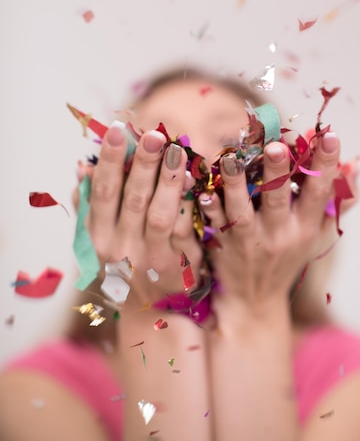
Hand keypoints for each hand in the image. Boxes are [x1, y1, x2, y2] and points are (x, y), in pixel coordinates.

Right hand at [77, 125, 202, 306]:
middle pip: (132, 199)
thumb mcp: (99, 238)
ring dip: (168, 180)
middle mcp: (121, 248)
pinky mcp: (178, 263)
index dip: (111, 161)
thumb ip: (89, 205)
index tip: (118, 131)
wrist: (149, 309)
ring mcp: (151, 257)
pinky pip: (184, 228)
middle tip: (153, 134)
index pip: (103, 193)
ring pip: (159, 213)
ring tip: (176, 149)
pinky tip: (196, 179)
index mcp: (98, 237)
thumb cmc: (123, 263)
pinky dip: (188, 203)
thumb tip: (82, 167)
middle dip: (143, 164)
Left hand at [198, 132, 344, 312]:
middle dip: (277, 170)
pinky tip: (204, 191)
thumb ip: (334, 199)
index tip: (330, 136)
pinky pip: (215, 225)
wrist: (255, 301)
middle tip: (275, 145)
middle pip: (279, 198)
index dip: (325, 164)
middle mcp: (280, 233)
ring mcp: (250, 241)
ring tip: (230, 160)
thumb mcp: (314, 233)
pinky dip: (210, 208)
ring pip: (242, 211)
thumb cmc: (286, 259)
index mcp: (305, 226)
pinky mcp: (224, 246)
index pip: (320, 192)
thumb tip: (354, 164)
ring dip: (236, 184)